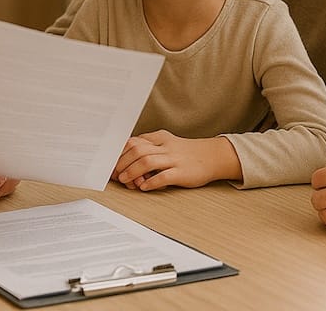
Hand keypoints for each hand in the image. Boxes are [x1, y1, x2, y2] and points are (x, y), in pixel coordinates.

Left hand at [112, 130, 240, 190]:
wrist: (213, 156)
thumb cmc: (186, 152)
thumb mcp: (167, 143)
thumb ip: (149, 147)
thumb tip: (126, 158)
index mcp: (160, 138)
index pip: (134, 142)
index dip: (120, 154)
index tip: (112, 165)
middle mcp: (166, 147)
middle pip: (137, 150)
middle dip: (122, 163)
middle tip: (116, 175)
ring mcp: (174, 159)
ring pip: (147, 161)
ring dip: (132, 172)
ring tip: (125, 181)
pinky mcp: (182, 173)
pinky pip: (164, 176)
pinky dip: (151, 182)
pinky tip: (144, 187)